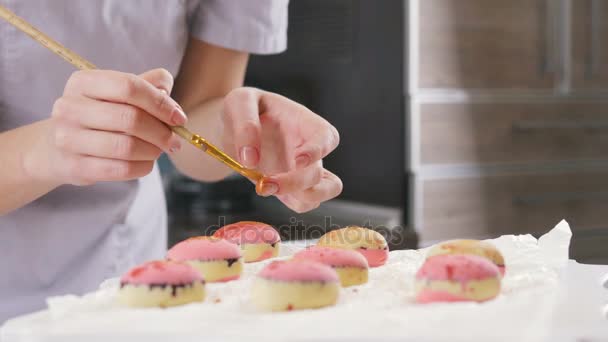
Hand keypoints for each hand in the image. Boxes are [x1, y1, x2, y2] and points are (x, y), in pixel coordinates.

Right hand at [39, 68, 184, 185]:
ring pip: (126, 147)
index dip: (160, 103)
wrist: (58, 148)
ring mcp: (68, 138)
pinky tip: (147, 163)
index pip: (129, 87)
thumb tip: (166, 87)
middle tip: (175, 140)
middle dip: (162, 132)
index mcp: (83, 82)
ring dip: (153, 151)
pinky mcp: (74, 166)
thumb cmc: (99, 116)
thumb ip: (146, 84)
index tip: (179, 118)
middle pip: (130, 119)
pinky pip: (121, 169)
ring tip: (159, 150)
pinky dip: (143, 167)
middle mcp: (70, 107)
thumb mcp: (117, 94)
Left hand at [221, 87, 342, 212]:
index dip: (319, 151)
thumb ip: (245, 124)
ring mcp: (303, 169)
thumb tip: (250, 159)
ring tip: (266, 188)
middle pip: (318, 173)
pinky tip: (266, 188)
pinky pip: (303, 203)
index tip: (298, 161)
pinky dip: (288, 202)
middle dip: (295, 183)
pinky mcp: (292, 186)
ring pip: (320, 193)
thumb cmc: (243, 109)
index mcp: (304, 122)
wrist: (234, 127)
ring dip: (297, 197)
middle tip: (265, 184)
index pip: (326, 137)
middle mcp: (309, 148)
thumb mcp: (238, 102)